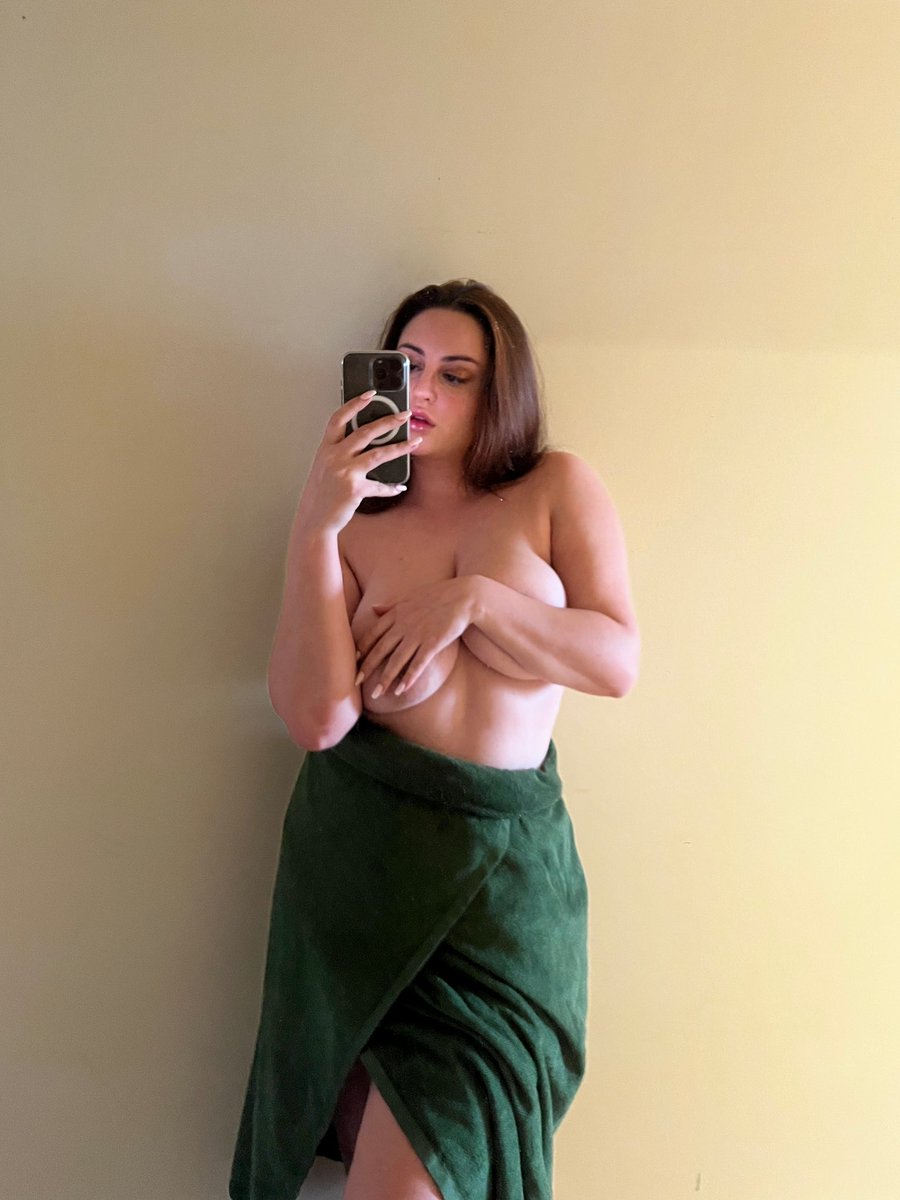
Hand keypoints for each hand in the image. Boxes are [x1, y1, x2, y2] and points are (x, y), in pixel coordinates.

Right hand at [294, 391, 421, 534]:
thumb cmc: (320, 493)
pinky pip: (379, 486)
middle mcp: (334, 457)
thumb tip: (364, 440)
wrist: (314, 519)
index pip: (339, 418)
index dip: (354, 403)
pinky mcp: (355, 489)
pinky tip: (399, 487)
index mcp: (325, 448)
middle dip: (388, 421)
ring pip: (378, 454)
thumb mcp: (324, 466)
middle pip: (365, 432)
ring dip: (400, 447)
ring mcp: (345, 472)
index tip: (370, 394)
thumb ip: (339, 451)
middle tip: (405, 415)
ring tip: (415, 442)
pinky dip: (390, 487)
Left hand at [354, 576, 478, 696]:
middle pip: (381, 649)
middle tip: (356, 682)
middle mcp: (404, 625)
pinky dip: (409, 678)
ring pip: (396, 660)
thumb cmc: (439, 595)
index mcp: (397, 613)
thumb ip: (391, 605)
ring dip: (385, 679)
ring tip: (376, 694)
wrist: (465, 596)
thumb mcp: (410, 596)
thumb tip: (373, 608)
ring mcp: (418, 634)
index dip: (362, 648)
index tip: (354, 661)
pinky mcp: (433, 643)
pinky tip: (401, 690)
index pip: (373, 633)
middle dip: (367, 667)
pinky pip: (418, 664)